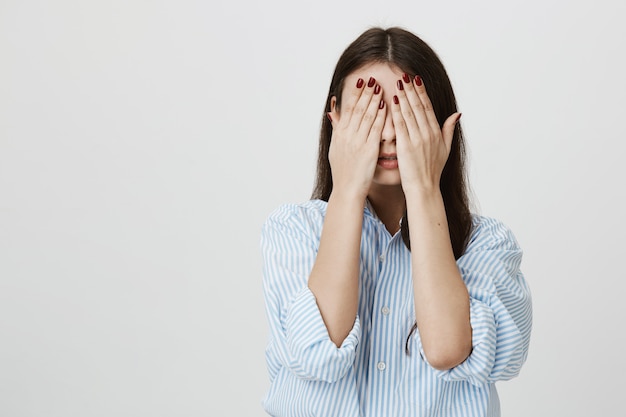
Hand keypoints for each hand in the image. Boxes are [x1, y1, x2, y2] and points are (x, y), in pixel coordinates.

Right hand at [328, 77, 386, 199]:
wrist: (347, 189)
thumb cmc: (343, 171)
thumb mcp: (335, 147)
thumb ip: (336, 128)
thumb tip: (332, 111)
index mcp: (340, 134)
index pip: (348, 109)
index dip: (355, 94)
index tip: (361, 82)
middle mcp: (347, 135)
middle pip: (357, 109)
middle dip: (365, 93)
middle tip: (372, 78)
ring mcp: (357, 142)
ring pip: (366, 115)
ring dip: (374, 99)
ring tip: (380, 87)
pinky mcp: (368, 150)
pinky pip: (375, 129)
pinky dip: (380, 116)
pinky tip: (386, 105)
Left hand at [390, 74, 460, 192]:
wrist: (424, 188)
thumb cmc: (433, 171)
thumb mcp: (446, 149)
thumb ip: (449, 129)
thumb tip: (457, 114)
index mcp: (436, 132)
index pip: (428, 107)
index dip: (422, 92)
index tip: (416, 79)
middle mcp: (428, 133)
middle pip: (419, 106)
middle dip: (411, 89)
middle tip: (404, 75)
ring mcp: (417, 139)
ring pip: (410, 113)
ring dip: (404, 96)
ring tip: (398, 83)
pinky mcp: (406, 146)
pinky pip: (401, 125)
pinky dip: (397, 112)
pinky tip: (393, 101)